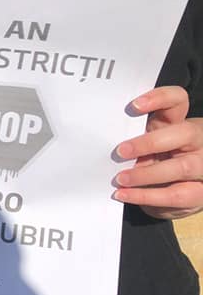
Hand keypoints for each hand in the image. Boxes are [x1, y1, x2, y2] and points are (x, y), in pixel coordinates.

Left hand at [113, 86, 202, 219]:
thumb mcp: (146, 146)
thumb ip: (133, 139)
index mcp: (179, 123)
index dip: (160, 98)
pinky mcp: (200, 191)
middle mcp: (195, 141)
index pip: (178, 100)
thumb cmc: (155, 162)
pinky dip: (146, 196)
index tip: (133, 106)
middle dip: (150, 142)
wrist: (176, 193)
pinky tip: (125, 195)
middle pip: (183, 133)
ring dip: (146, 174)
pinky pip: (175, 195)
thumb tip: (102, 141)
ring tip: (120, 179)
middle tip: (120, 151)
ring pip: (180, 167)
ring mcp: (201, 166)